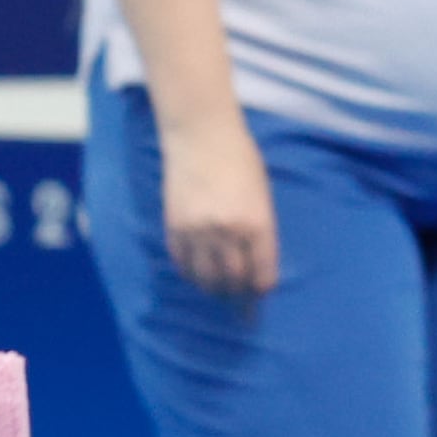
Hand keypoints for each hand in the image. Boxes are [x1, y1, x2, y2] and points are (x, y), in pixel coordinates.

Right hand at [162, 115, 280, 296]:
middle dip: (238, 294)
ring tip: (219, 290)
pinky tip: (198, 274)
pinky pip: (182, 264)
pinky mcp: (174, 228)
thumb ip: (260, 230)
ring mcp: (198, 232)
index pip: (262, 273)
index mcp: (257, 223)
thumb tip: (255, 264)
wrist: (201, 137)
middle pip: (233, 280)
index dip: (262, 289)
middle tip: (240, 299)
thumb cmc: (240, 161)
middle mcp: (227, 232)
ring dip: (214, 289)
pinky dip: (191, 274)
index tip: (260, 294)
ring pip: (206, 279)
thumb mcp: (262, 195)